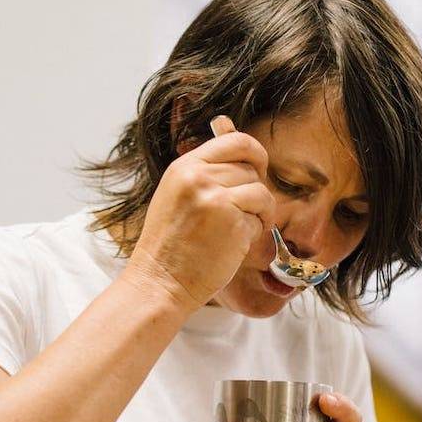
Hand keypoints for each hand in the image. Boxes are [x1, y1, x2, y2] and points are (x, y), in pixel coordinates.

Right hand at [127, 115, 275, 310]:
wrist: (160, 281)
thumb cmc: (170, 245)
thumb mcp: (178, 195)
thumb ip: (205, 174)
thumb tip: (245, 159)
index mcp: (184, 167)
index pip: (235, 141)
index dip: (255, 154)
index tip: (258, 170)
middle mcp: (199, 178)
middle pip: (251, 170)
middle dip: (254, 192)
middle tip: (242, 214)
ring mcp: (216, 200)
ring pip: (262, 193)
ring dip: (260, 213)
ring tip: (240, 230)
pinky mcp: (233, 224)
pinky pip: (260, 220)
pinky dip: (253, 234)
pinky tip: (232, 245)